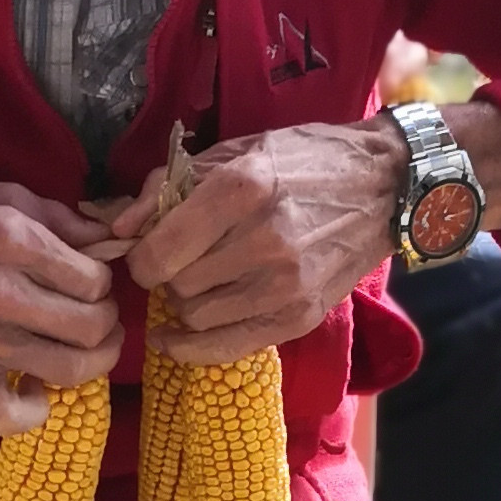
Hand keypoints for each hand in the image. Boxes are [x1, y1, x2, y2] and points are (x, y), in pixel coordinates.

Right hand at [0, 177, 121, 429]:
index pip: (95, 279)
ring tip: (85, 347)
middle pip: (93, 327)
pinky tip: (36, 385)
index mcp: (10, 239)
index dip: (104, 280)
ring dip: (93, 362)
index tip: (91, 279)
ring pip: (72, 371)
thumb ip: (55, 217)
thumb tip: (104, 241)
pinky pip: (14, 416)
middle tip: (95, 313)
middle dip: (107, 320)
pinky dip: (36, 409)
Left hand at [112, 122, 408, 364]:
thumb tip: (116, 226)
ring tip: (199, 281)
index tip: (144, 252)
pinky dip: (191, 347)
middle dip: (164, 277)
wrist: (384, 188)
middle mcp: (264, 240)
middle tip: (177, 263)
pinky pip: (225, 347)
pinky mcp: (299, 317)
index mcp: (243, 188)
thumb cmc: (304, 161)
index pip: (161, 250)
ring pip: (196, 317)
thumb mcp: (235, 152)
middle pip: (176, 285)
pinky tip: (173, 339)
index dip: (139, 257)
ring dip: (184, 303)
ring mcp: (285, 285)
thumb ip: (168, 186)